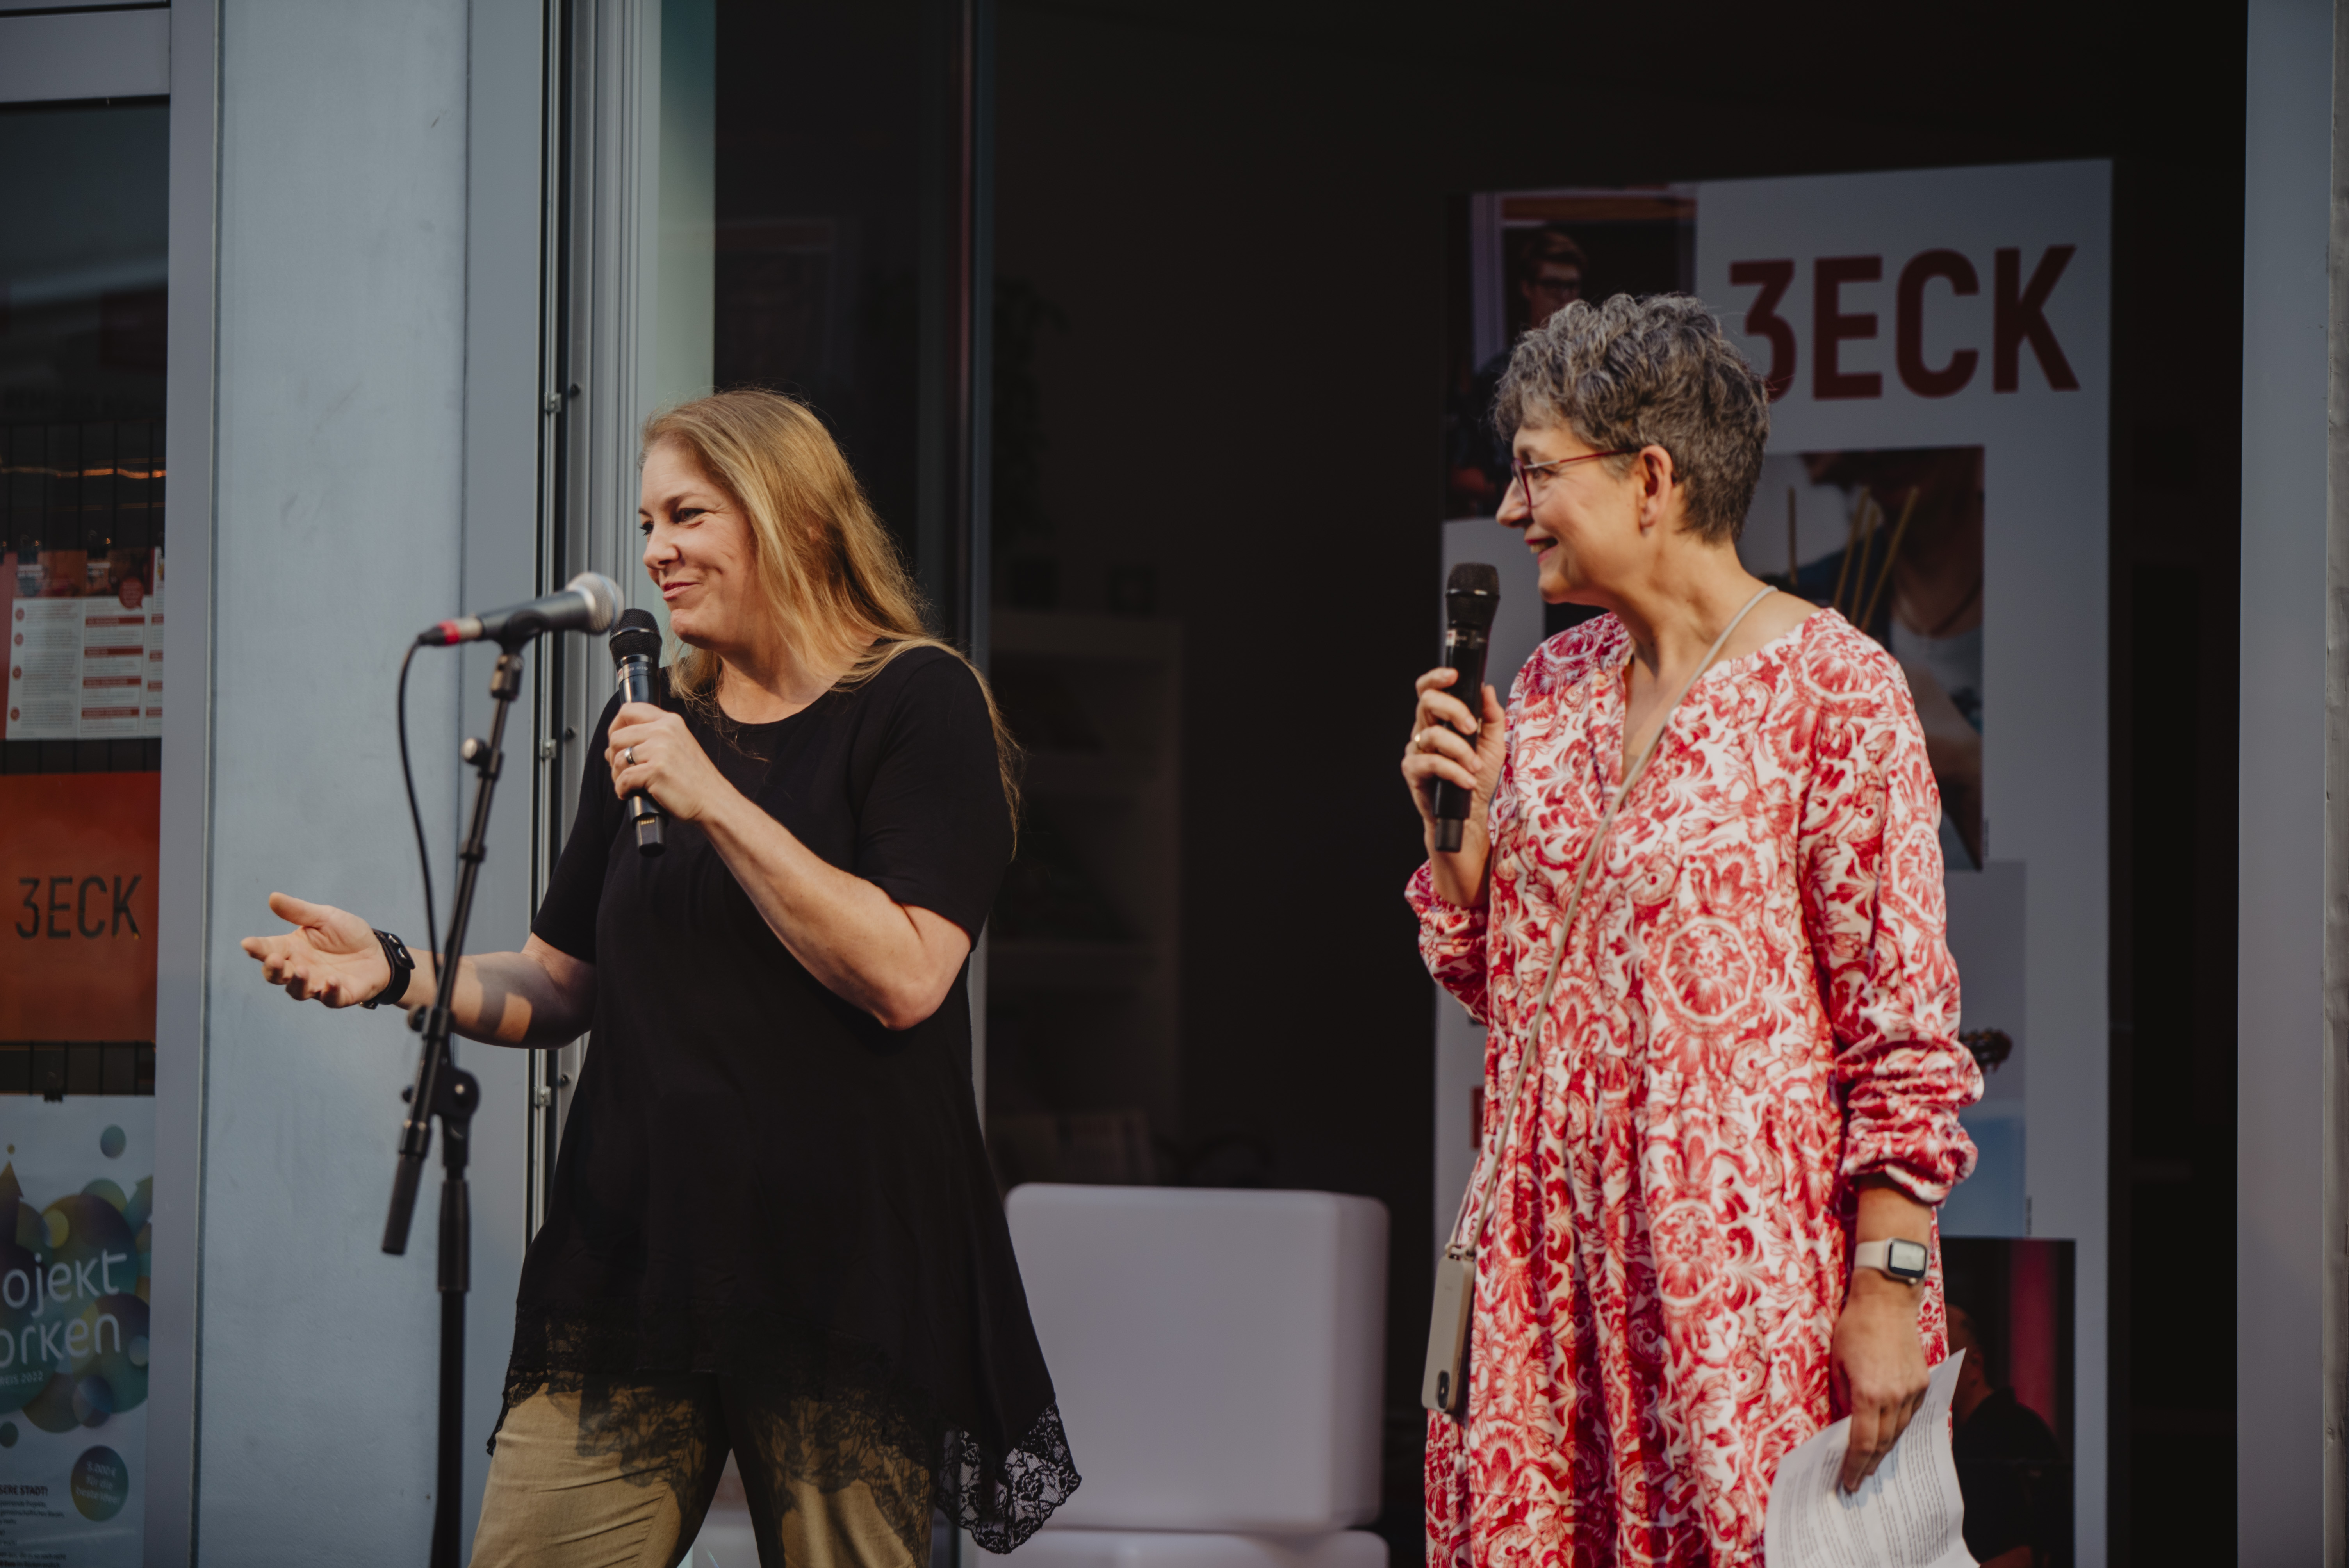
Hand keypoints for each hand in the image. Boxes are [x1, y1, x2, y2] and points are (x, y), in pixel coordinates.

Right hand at [239, 892, 392, 1007]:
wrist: (378, 952)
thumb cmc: (347, 935)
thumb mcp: (325, 917)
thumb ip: (299, 911)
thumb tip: (273, 897)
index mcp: (293, 948)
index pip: (269, 949)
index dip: (257, 948)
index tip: (247, 943)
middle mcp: (300, 969)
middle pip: (277, 975)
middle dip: (274, 969)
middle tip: (274, 959)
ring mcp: (317, 984)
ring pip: (298, 990)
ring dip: (298, 982)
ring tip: (302, 970)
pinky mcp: (338, 995)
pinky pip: (329, 998)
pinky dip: (329, 991)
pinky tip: (332, 981)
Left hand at [607, 702, 733, 822]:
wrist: (713, 800)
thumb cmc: (694, 779)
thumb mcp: (677, 745)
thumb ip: (651, 738)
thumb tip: (614, 747)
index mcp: (670, 722)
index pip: (630, 710)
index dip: (616, 726)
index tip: (618, 743)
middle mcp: (664, 731)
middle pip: (617, 736)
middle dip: (614, 756)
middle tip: (622, 770)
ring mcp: (660, 750)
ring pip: (618, 758)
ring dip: (617, 775)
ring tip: (629, 784)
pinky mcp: (656, 771)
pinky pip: (623, 778)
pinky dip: (622, 789)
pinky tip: (630, 793)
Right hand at [1399, 667, 1506, 903]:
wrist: (1469, 813)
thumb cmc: (1477, 776)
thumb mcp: (1493, 743)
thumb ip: (1491, 716)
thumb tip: (1486, 689)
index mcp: (1440, 719)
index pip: (1430, 690)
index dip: (1437, 677)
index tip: (1454, 675)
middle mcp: (1424, 730)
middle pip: (1427, 702)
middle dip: (1452, 709)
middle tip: (1470, 726)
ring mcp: (1416, 750)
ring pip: (1432, 734)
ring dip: (1459, 750)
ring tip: (1474, 766)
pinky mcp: (1413, 772)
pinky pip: (1430, 763)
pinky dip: (1452, 770)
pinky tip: (1466, 780)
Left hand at [1830, 1271, 1930, 1491]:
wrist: (1887, 1300)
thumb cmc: (1854, 1327)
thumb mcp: (1836, 1363)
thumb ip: (1842, 1396)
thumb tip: (1844, 1423)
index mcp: (1868, 1393)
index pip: (1862, 1442)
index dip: (1854, 1466)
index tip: (1848, 1482)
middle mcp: (1894, 1396)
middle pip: (1883, 1442)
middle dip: (1869, 1464)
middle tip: (1858, 1480)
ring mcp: (1912, 1390)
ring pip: (1900, 1431)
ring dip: (1885, 1448)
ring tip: (1872, 1462)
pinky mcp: (1923, 1382)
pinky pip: (1911, 1413)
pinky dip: (1899, 1427)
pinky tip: (1890, 1434)